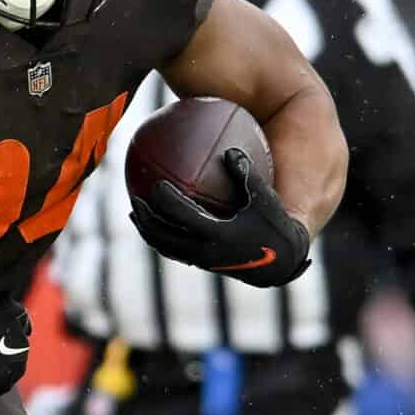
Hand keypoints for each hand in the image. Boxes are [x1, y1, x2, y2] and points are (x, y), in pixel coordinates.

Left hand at [129, 147, 311, 287]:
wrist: (280, 263)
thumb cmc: (274, 225)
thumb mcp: (265, 199)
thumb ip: (247, 174)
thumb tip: (230, 150)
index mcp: (220, 234)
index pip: (184, 216)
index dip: (167, 200)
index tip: (156, 184)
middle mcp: (205, 251)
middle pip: (164, 235)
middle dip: (147, 217)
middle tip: (135, 198)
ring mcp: (200, 261)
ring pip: (164, 247)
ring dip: (147, 230)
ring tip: (136, 213)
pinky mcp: (200, 265)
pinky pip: (172, 251)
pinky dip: (159, 238)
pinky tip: (154, 223)